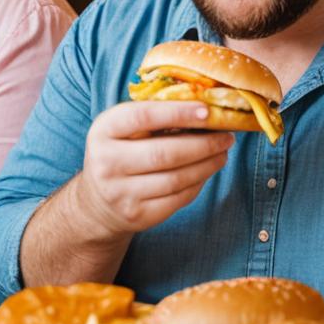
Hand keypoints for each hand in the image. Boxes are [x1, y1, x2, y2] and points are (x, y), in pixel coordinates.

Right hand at [75, 100, 233, 236]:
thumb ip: (153, 116)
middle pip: (164, 153)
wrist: (97, 199)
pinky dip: (198, 183)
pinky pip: (177, 199)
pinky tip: (206, 171)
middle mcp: (107, 162)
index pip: (142, 117)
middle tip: (227, 136)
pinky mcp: (137, 216)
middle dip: (203, 144)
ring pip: (175, 179)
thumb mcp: (122, 128)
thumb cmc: (119, 151)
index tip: (207, 110)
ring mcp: (121, 193)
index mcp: (103, 130)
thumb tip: (203, 108)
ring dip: (207, 165)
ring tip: (222, 152)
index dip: (177, 113)